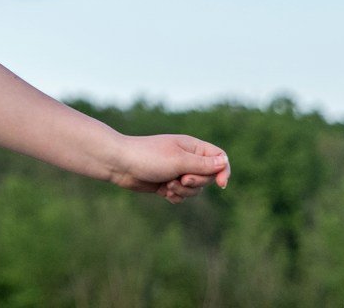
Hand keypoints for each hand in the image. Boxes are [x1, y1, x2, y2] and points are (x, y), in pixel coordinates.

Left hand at [108, 133, 230, 202]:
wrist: (119, 164)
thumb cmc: (148, 157)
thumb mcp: (179, 160)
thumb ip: (203, 164)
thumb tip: (224, 162)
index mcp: (192, 147)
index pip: (219, 158)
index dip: (223, 171)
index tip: (220, 184)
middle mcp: (187, 158)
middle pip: (208, 177)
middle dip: (196, 183)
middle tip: (181, 178)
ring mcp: (177, 171)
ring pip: (195, 190)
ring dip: (183, 191)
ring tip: (167, 184)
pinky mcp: (167, 183)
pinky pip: (181, 196)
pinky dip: (174, 196)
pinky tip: (162, 192)